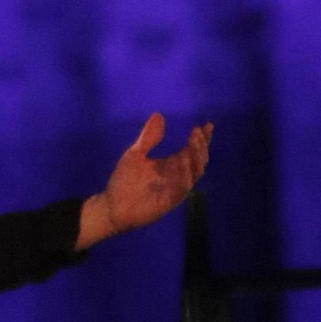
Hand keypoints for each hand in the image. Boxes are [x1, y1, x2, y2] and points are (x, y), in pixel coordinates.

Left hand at [76, 114, 211, 249]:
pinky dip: (185, 174)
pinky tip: (183, 161)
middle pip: (199, 159)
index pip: (193, 149)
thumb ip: (148, 138)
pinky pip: (183, 187)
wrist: (113, 206)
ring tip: (192, 143)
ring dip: (196, 157)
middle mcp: (179, 175)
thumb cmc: (124, 181)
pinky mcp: (171, 200)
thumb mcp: (135, 154)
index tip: (207, 125)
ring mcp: (176, 188)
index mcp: (172, 164)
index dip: (202, 138)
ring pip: (195, 172)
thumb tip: (159, 115)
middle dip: (201, 145)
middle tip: (197, 132)